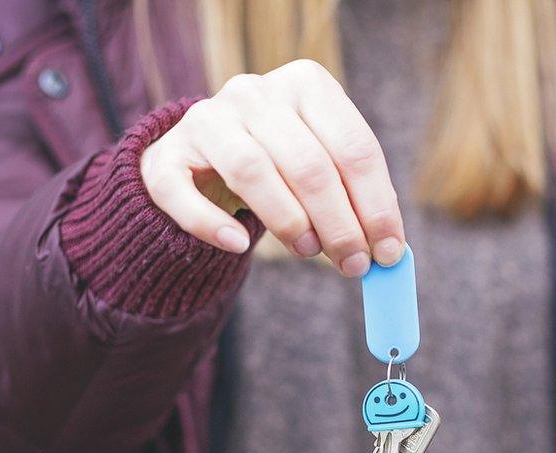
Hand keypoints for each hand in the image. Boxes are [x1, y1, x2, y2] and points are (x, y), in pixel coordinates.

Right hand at [140, 59, 404, 277]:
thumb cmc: (278, 166)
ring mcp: (206, 118)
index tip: (388, 252)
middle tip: (352, 264)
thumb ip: (353, 199)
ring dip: (288, 221)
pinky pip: (182, 191)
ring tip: (308, 251)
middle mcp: (255, 91)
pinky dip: (210, 222)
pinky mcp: (166, 153)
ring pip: (251, 170)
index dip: (376, 205)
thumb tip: (389, 249)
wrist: (200, 159)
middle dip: (338, 224)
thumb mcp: (321, 167)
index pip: (354, 147)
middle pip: (308, 164)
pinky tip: (237, 244)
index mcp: (306, 84)